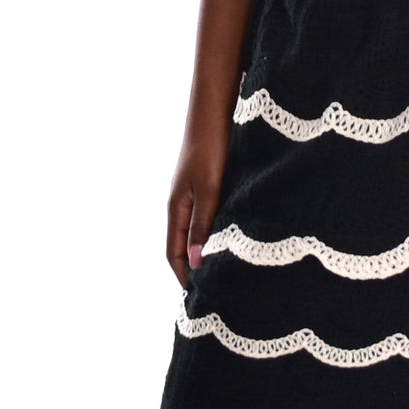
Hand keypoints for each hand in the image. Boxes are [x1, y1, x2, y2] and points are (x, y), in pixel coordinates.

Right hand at [166, 112, 231, 289]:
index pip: (174, 254)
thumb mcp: (208, 189)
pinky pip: (209, 217)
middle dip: (194, 270)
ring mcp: (194, 193)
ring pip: (198, 232)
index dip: (184, 277)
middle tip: (213, 294)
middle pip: (184, 246)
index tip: (199, 300)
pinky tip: (234, 239)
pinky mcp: (208, 183)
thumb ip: (202, 225)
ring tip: (225, 274)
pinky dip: (216, 234)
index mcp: (176, 208)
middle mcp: (182, 204)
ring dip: (206, 253)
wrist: (216, 107)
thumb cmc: (211, 146)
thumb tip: (196, 264)